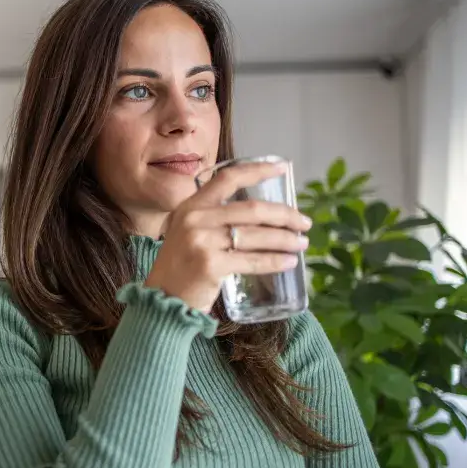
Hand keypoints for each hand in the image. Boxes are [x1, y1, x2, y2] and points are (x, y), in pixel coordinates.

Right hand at [143, 160, 311, 312]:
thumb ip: (214, 219)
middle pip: (251, 209)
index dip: (258, 170)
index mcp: (190, 206)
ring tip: (301, 243)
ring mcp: (202, 242)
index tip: (283, 167)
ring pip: (256, 236)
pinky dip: (275, 261)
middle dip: (284, 215)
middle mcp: (195, 219)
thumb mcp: (189, 233)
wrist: (161, 300)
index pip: (227, 178)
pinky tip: (289, 262)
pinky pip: (252, 261)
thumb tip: (262, 215)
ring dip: (285, 240)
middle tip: (304, 223)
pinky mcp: (210, 265)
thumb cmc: (181, 268)